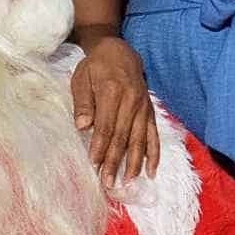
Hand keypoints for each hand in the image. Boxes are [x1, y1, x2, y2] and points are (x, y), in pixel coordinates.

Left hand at [70, 38, 160, 182]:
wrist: (119, 51)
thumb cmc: (95, 67)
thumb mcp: (81, 78)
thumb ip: (83, 103)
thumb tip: (82, 126)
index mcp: (112, 92)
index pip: (106, 126)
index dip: (101, 147)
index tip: (95, 165)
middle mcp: (131, 100)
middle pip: (123, 136)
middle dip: (116, 161)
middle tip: (109, 182)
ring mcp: (143, 107)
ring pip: (140, 139)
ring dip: (135, 162)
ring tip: (129, 181)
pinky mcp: (150, 111)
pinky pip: (153, 134)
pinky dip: (153, 153)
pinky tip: (151, 170)